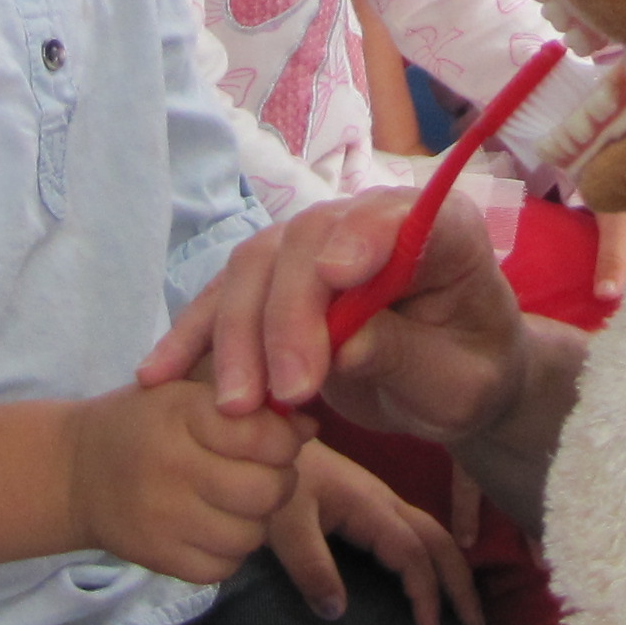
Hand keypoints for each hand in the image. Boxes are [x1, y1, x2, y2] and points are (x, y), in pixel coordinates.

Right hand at [67, 379, 304, 583]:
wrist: (76, 471)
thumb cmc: (145, 424)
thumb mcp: (187, 392)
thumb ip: (248, 403)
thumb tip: (309, 426)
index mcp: (182, 413)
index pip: (266, 436)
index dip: (285, 440)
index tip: (275, 442)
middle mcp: (172, 465)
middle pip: (267, 490)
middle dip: (278, 483)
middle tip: (262, 474)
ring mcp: (163, 517)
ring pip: (251, 535)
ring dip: (255, 521)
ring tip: (234, 501)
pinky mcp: (158, 557)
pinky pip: (224, 566)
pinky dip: (229, 551)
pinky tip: (212, 527)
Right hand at [141, 186, 523, 442]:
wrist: (448, 380)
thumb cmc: (466, 374)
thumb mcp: (458, 382)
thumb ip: (406, 356)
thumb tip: (345, 347)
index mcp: (438, 228)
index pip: (393, 217)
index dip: (363, 237)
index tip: (340, 275)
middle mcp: (366, 219)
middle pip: (306, 245)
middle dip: (288, 317)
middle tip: (287, 391)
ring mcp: (313, 244)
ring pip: (255, 269)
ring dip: (237, 336)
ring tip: (236, 406)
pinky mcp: (274, 280)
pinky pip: (224, 299)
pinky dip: (192, 337)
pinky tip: (160, 375)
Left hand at [270, 439, 481, 624]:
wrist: (263, 435)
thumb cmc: (275, 480)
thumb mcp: (285, 526)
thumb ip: (310, 567)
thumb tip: (339, 614)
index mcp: (370, 506)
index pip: (412, 552)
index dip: (426, 591)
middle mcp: (385, 500)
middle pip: (438, 539)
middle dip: (460, 581)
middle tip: (475, 624)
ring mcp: (380, 499)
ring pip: (431, 532)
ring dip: (451, 568)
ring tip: (463, 607)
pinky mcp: (370, 502)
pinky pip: (415, 530)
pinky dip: (433, 557)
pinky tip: (429, 577)